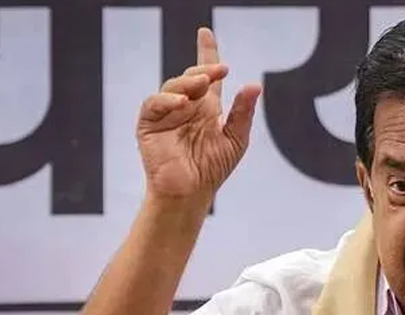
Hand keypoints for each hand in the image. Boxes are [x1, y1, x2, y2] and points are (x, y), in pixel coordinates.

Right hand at [135, 27, 260, 201]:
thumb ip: (243, 112)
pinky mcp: (149, 124)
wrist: (191, 191)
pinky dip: (167, 100)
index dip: (206, 53)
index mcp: (206, 107)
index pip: (206, 75)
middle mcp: (186, 106)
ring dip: (187, 83)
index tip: (205, 33)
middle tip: (219, 71)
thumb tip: (254, 85)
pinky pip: (154, 104)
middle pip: (191, 77)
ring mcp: (166, 114)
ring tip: (201, 87)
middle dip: (204, 70)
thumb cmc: (212, 168)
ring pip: (173, 86)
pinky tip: (182, 104)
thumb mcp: (236, 138)